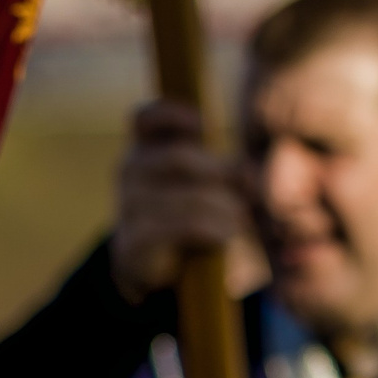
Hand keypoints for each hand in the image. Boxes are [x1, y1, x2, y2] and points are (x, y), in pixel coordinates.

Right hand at [109, 100, 251, 301]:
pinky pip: (186, 226)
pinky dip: (216, 230)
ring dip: (225, 208)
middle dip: (220, 172)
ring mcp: (128, 204)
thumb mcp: (206, 183)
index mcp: (144, 147)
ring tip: (238, 220)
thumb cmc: (182, 210)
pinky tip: (225, 235)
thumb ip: (229, 170)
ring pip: (189, 196)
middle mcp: (129, 170)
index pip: (143, 117)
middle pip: (178, 158)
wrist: (148, 262)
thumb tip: (249, 175)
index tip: (203, 125)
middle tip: (245, 191)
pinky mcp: (135, 238)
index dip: (172, 114)